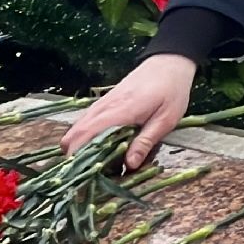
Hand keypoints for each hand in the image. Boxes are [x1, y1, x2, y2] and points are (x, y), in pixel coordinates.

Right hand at [59, 54, 195, 170]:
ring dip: (81, 151)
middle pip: (72, 139)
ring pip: (75, 133)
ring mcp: (99, 106)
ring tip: (103, 165)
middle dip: (77, 160)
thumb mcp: (166, 119)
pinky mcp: (102, 105)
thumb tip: (130, 165)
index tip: (85, 180)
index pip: (84, 139)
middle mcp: (102, 109)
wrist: (168, 63)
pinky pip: (84, 125)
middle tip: (96, 175)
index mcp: (117, 113)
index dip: (79, 162)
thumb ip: (146, 141)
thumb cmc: (172, 91)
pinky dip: (86, 140)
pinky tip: (106, 149)